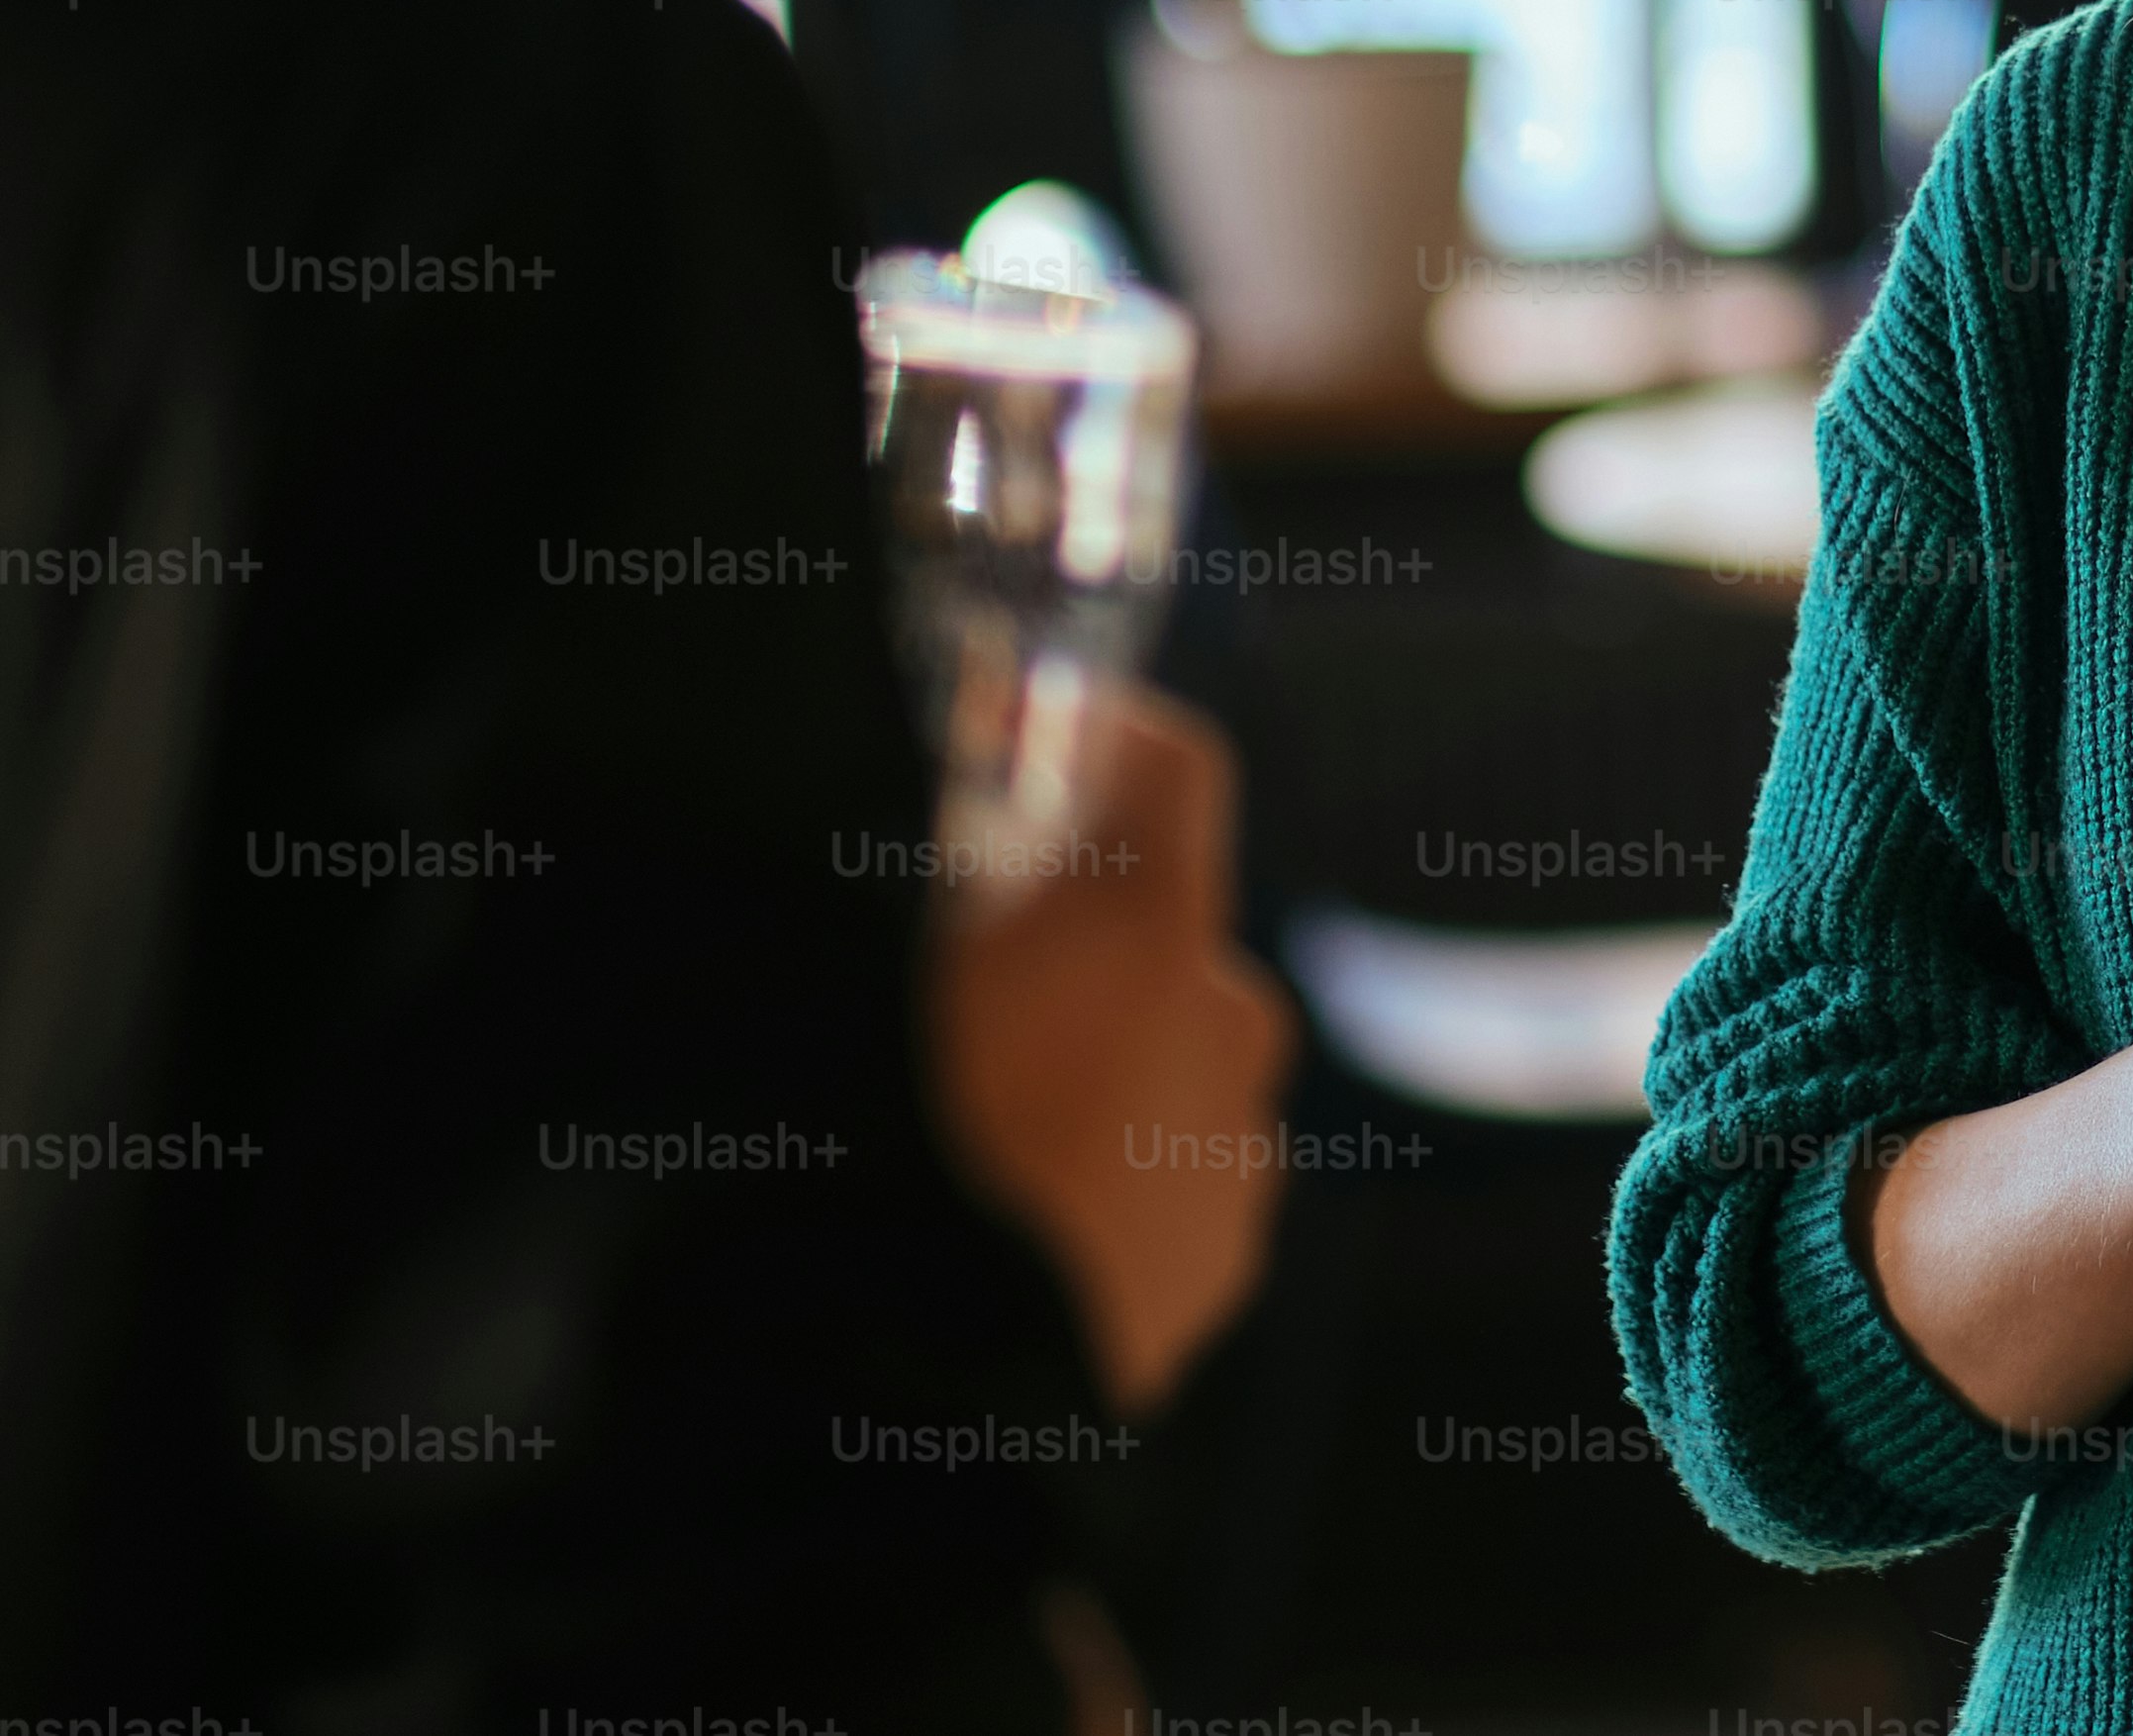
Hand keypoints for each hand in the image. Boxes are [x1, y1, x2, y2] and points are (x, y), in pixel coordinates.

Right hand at [926, 683, 1302, 1411]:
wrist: (961, 1391)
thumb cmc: (911, 1168)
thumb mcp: (891, 986)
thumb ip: (936, 883)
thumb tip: (945, 819)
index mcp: (1154, 938)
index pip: (1176, 770)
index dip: (1109, 740)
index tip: (1043, 744)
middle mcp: (1231, 1021)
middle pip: (1161, 933)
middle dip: (1082, 940)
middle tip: (968, 990)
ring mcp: (1241, 1142)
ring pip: (1169, 1058)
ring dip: (1099, 1067)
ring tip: (986, 1136)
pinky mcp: (1228, 1247)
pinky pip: (1174, 1170)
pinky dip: (1115, 1171)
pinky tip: (1026, 1219)